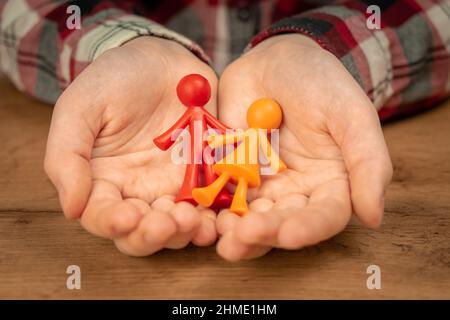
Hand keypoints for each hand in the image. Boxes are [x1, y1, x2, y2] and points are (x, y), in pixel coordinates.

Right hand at [44, 37, 217, 255]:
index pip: (102, 217)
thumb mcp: (80, 108)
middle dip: (153, 235)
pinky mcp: (204, 178)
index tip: (127, 218)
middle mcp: (138, 192)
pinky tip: (216, 218)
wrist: (163, 61)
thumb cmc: (115, 81)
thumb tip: (71, 208)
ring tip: (193, 219)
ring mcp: (173, 187)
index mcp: (103, 181)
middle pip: (142, 234)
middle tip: (166, 223)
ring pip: (178, 227)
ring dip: (185, 231)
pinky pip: (210, 206)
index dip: (113, 224)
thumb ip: (67, 156)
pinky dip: (213, 216)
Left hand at [216, 34, 392, 260]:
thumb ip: (367, 162)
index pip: (325, 215)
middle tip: (242, 237)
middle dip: (264, 233)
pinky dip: (210, 206)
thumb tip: (374, 217)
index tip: (290, 234)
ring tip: (220, 236)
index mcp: (330, 184)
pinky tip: (198, 214)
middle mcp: (295, 192)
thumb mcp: (351, 114)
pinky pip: (219, 194)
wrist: (276, 60)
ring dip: (234, 230)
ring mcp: (260, 185)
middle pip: (282, 223)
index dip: (309, 228)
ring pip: (248, 217)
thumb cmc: (321, 83)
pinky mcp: (230, 173)